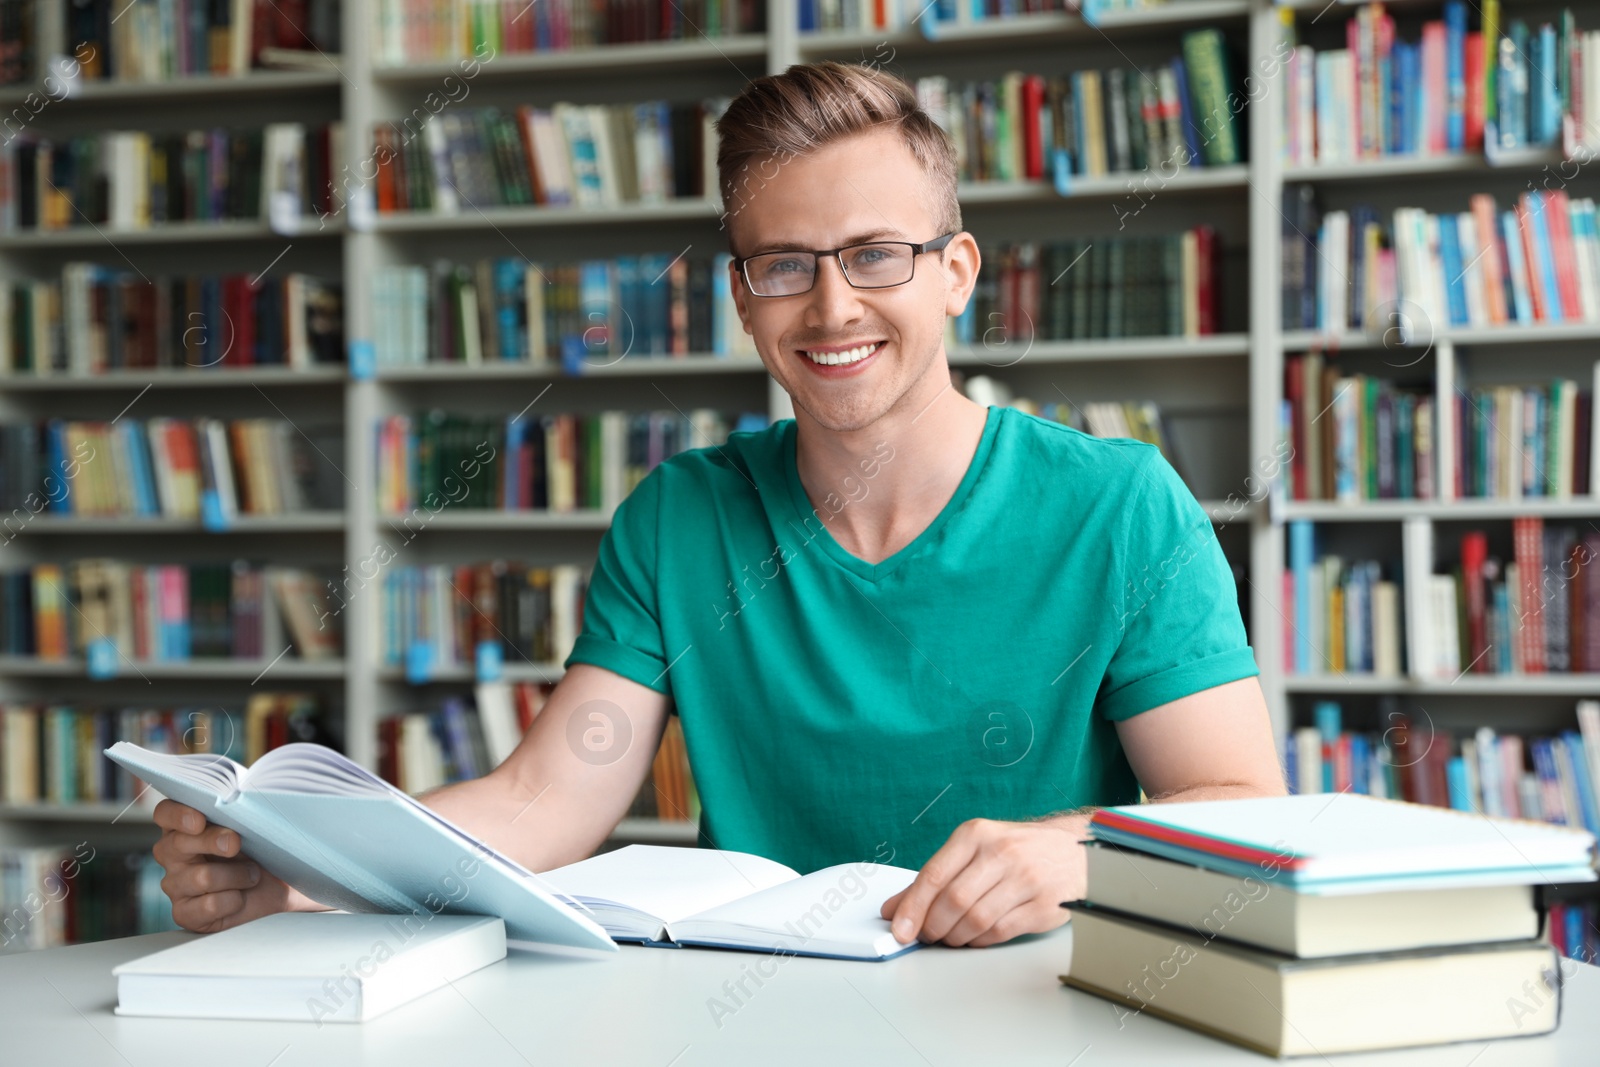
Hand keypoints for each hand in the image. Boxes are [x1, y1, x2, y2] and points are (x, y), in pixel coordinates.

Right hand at [152, 799, 320, 931]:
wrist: (280, 887)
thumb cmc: (262, 850)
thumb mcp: (255, 827)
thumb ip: (241, 812)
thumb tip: (242, 802)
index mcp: (184, 825)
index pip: (165, 813)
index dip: (177, 815)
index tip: (199, 820)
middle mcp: (172, 853)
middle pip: (178, 844)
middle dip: (212, 842)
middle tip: (236, 843)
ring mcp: (175, 884)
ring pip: (201, 877)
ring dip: (237, 875)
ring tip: (252, 875)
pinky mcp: (185, 913)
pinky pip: (208, 905)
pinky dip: (233, 901)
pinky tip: (241, 897)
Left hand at [880, 816, 1085, 947]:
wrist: (1075, 850)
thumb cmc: (1018, 850)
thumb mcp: (975, 849)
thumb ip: (935, 877)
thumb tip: (895, 908)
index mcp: (977, 834)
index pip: (934, 874)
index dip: (912, 907)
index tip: (899, 929)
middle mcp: (1002, 853)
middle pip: (953, 901)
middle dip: (933, 926)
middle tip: (928, 935)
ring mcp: (1025, 879)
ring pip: (975, 920)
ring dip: (955, 937)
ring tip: (952, 936)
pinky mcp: (1042, 905)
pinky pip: (999, 932)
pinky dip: (980, 941)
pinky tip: (976, 936)